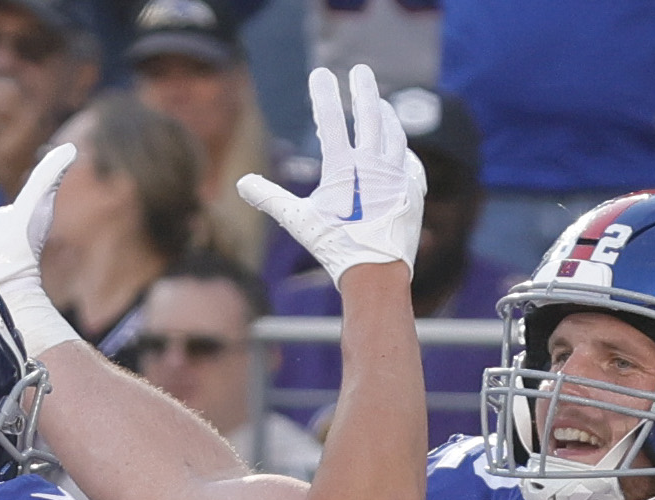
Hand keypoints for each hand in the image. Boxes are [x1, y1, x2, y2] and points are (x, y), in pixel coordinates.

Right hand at [237, 64, 423, 286]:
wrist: (377, 274)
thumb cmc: (335, 248)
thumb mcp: (299, 222)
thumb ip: (271, 198)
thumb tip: (242, 183)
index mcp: (344, 169)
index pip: (332, 121)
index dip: (324, 95)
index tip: (321, 74)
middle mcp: (373, 167)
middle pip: (371, 117)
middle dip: (365, 90)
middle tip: (361, 71)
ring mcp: (396, 178)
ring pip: (395, 137)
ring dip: (387, 117)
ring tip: (382, 106)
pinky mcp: (412, 193)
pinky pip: (410, 165)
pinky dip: (404, 153)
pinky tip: (402, 150)